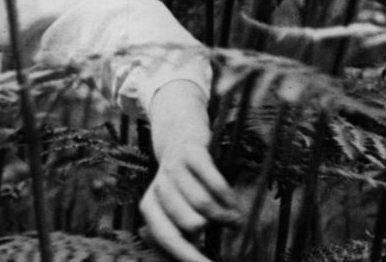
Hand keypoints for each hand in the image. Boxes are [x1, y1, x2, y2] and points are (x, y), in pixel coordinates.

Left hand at [139, 140, 239, 261]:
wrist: (179, 136)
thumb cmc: (182, 184)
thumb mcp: (174, 208)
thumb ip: (179, 233)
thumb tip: (195, 253)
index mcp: (150, 206)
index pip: (168, 238)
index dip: (190, 256)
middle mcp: (158, 188)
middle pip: (189, 224)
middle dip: (213, 233)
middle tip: (228, 229)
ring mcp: (173, 168)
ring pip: (203, 205)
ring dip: (225, 216)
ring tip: (234, 219)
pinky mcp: (191, 152)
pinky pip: (214, 182)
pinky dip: (227, 197)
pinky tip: (233, 203)